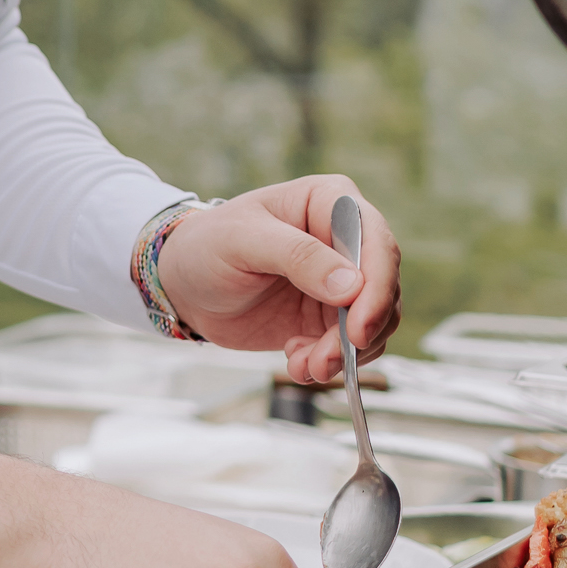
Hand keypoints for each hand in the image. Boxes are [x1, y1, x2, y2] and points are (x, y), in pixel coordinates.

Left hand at [155, 177, 399, 384]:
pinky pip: (352, 346)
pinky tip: (297, 362)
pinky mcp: (330, 317)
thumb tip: (352, 285)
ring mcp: (342, 281)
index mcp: (330, 202)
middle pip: (383, 288)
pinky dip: (331, 362)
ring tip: (305, 365)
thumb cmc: (206, 245)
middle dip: (360, 332)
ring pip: (373, 323)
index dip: (376, 288)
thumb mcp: (242, 240)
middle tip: (325, 359)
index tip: (358, 329)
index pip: (376, 242)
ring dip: (345, 354)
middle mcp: (345, 240)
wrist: (183, 285)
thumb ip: (296, 255)